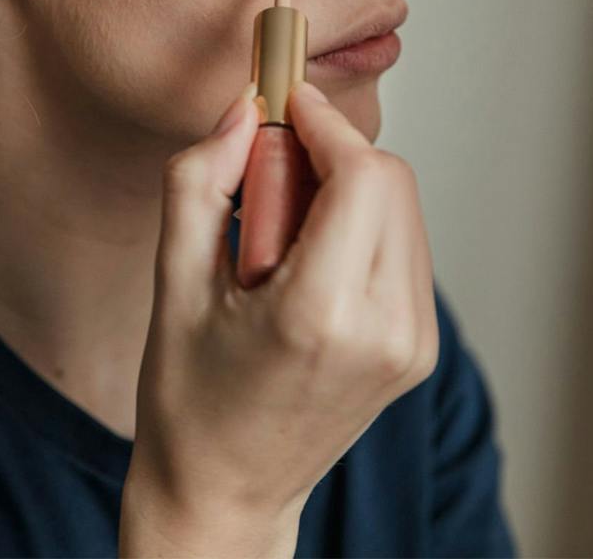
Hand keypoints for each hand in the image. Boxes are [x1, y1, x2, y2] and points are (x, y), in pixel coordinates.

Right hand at [119, 80, 438, 556]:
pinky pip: (405, 245)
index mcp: (321, 315)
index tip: (289, 100)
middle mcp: (386, 328)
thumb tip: (243, 110)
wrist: (227, 494)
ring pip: (403, 206)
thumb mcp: (173, 283)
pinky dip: (364, 224)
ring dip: (349, 187)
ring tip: (285, 231)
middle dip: (333, 153)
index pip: (361, 174)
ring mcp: (413, 341)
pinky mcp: (419, 346)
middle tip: (272, 175)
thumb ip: (201, 180)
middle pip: (390, 180)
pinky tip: (312, 255)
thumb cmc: (190, 399)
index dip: (325, 123)